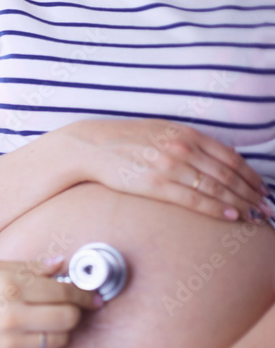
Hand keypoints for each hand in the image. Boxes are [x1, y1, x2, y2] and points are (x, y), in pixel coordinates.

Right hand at [0, 258, 100, 347]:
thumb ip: (28, 267)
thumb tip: (60, 264)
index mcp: (10, 285)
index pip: (64, 290)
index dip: (83, 292)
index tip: (90, 294)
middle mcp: (14, 314)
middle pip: (69, 317)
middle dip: (76, 312)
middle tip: (73, 307)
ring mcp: (12, 340)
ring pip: (61, 339)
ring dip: (64, 331)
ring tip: (52, 322)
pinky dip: (47, 346)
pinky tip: (36, 336)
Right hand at [59, 118, 270, 222]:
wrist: (91, 146)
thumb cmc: (123, 141)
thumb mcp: (161, 132)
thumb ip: (187, 142)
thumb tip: (211, 158)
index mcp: (187, 134)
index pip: (230, 157)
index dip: (251, 175)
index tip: (262, 189)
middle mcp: (183, 149)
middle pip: (228, 174)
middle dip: (252, 192)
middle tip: (267, 207)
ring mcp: (170, 167)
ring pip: (216, 187)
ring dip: (240, 202)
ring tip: (255, 214)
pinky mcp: (155, 184)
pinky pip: (194, 199)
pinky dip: (217, 208)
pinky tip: (232, 215)